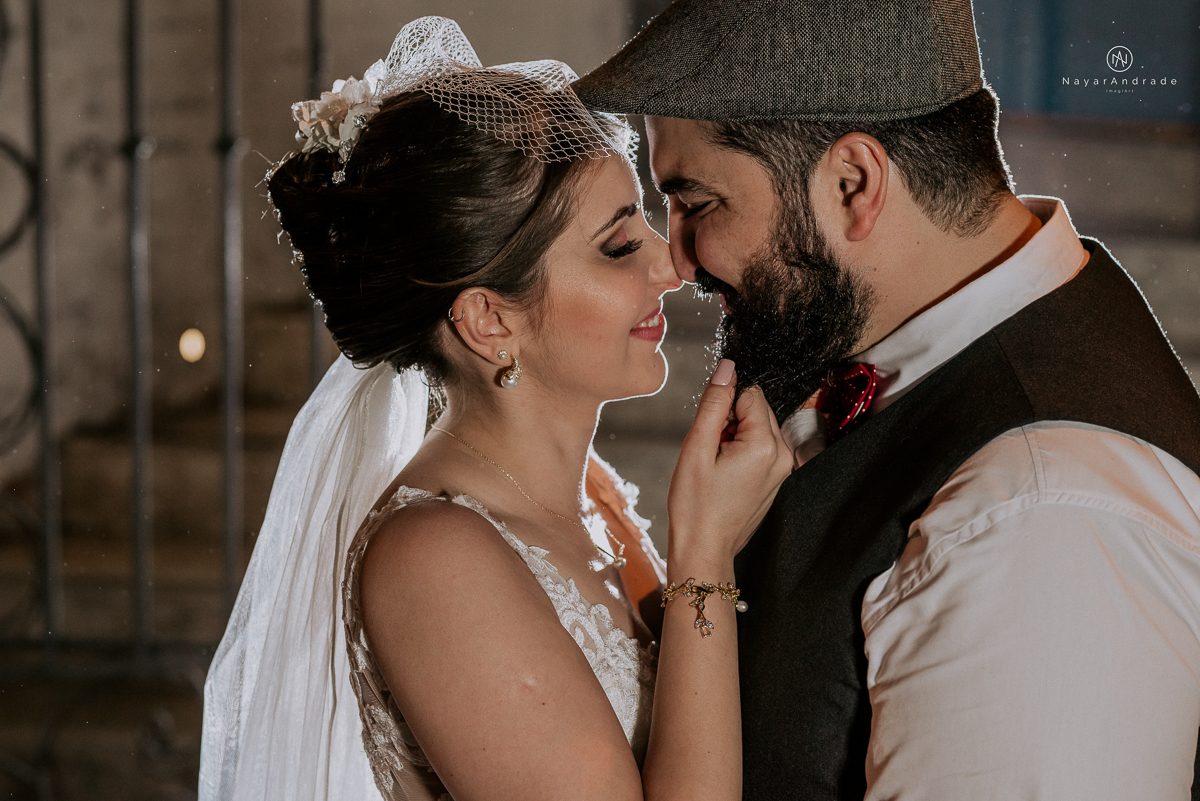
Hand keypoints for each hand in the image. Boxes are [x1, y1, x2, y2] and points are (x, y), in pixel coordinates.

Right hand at [667, 359, 793, 566]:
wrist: (704, 548)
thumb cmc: (696, 506)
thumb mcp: (696, 447)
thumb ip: (714, 403)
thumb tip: (727, 368)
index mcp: (766, 445)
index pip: (749, 394)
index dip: (723, 408)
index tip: (710, 435)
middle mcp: (782, 455)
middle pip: (756, 409)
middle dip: (729, 422)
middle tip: (711, 453)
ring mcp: (782, 468)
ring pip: (756, 427)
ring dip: (733, 438)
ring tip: (716, 466)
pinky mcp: (776, 477)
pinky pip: (758, 447)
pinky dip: (739, 452)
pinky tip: (724, 474)